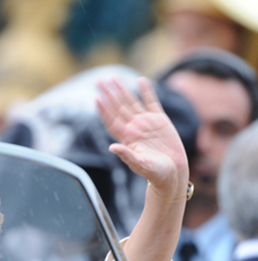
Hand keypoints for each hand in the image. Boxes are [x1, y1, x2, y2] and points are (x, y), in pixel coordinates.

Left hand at [96, 78, 188, 200]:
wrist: (172, 173)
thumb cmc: (154, 173)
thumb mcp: (140, 165)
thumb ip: (126, 155)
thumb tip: (112, 147)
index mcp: (126, 138)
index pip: (111, 120)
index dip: (103, 110)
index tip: (96, 98)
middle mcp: (133, 128)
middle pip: (118, 108)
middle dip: (109, 94)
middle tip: (99, 81)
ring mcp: (146, 123)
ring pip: (131, 102)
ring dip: (122, 90)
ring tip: (113, 79)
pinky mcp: (160, 121)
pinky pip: (152, 102)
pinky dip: (146, 92)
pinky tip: (141, 81)